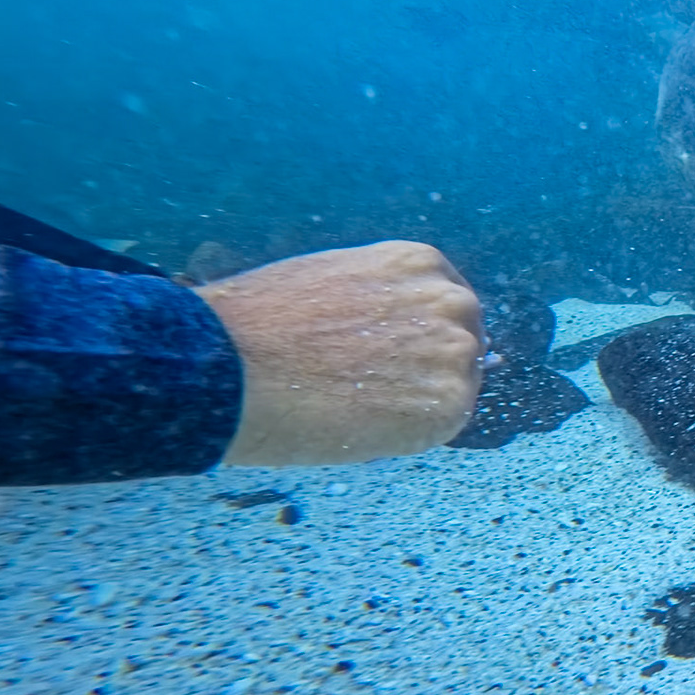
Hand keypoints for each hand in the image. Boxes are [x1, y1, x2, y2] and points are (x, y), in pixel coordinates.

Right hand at [199, 242, 484, 466]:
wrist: (233, 367)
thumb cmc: (258, 325)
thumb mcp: (329, 281)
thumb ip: (375, 301)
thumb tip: (389, 334)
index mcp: (418, 262)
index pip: (444, 305)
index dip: (418, 336)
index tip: (391, 356)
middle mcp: (449, 299)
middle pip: (461, 342)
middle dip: (426, 367)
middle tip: (375, 389)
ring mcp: (455, 349)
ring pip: (455, 385)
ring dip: (418, 400)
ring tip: (359, 406)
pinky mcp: (448, 401)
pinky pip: (443, 423)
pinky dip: (410, 432)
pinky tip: (365, 425)